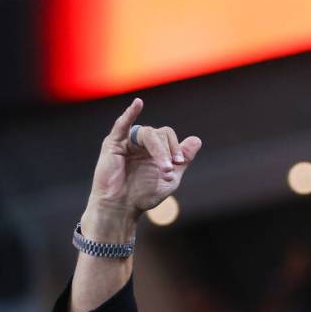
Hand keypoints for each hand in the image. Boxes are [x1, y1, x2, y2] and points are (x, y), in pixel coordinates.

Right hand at [88, 98, 202, 222]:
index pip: (168, 136)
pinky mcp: (113, 144)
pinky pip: (121, 125)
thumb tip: (197, 140)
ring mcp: (127, 142)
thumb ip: (183, 160)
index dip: (177, 147)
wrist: (121, 208)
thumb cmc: (143, 196)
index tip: (179, 164)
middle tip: (168, 170)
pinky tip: (138, 103)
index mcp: (154, 150)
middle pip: (160, 134)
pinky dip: (130, 113)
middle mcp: (141, 143)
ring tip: (163, 168)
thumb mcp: (170, 179)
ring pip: (148, 133)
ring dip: (159, 150)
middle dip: (168, 151)